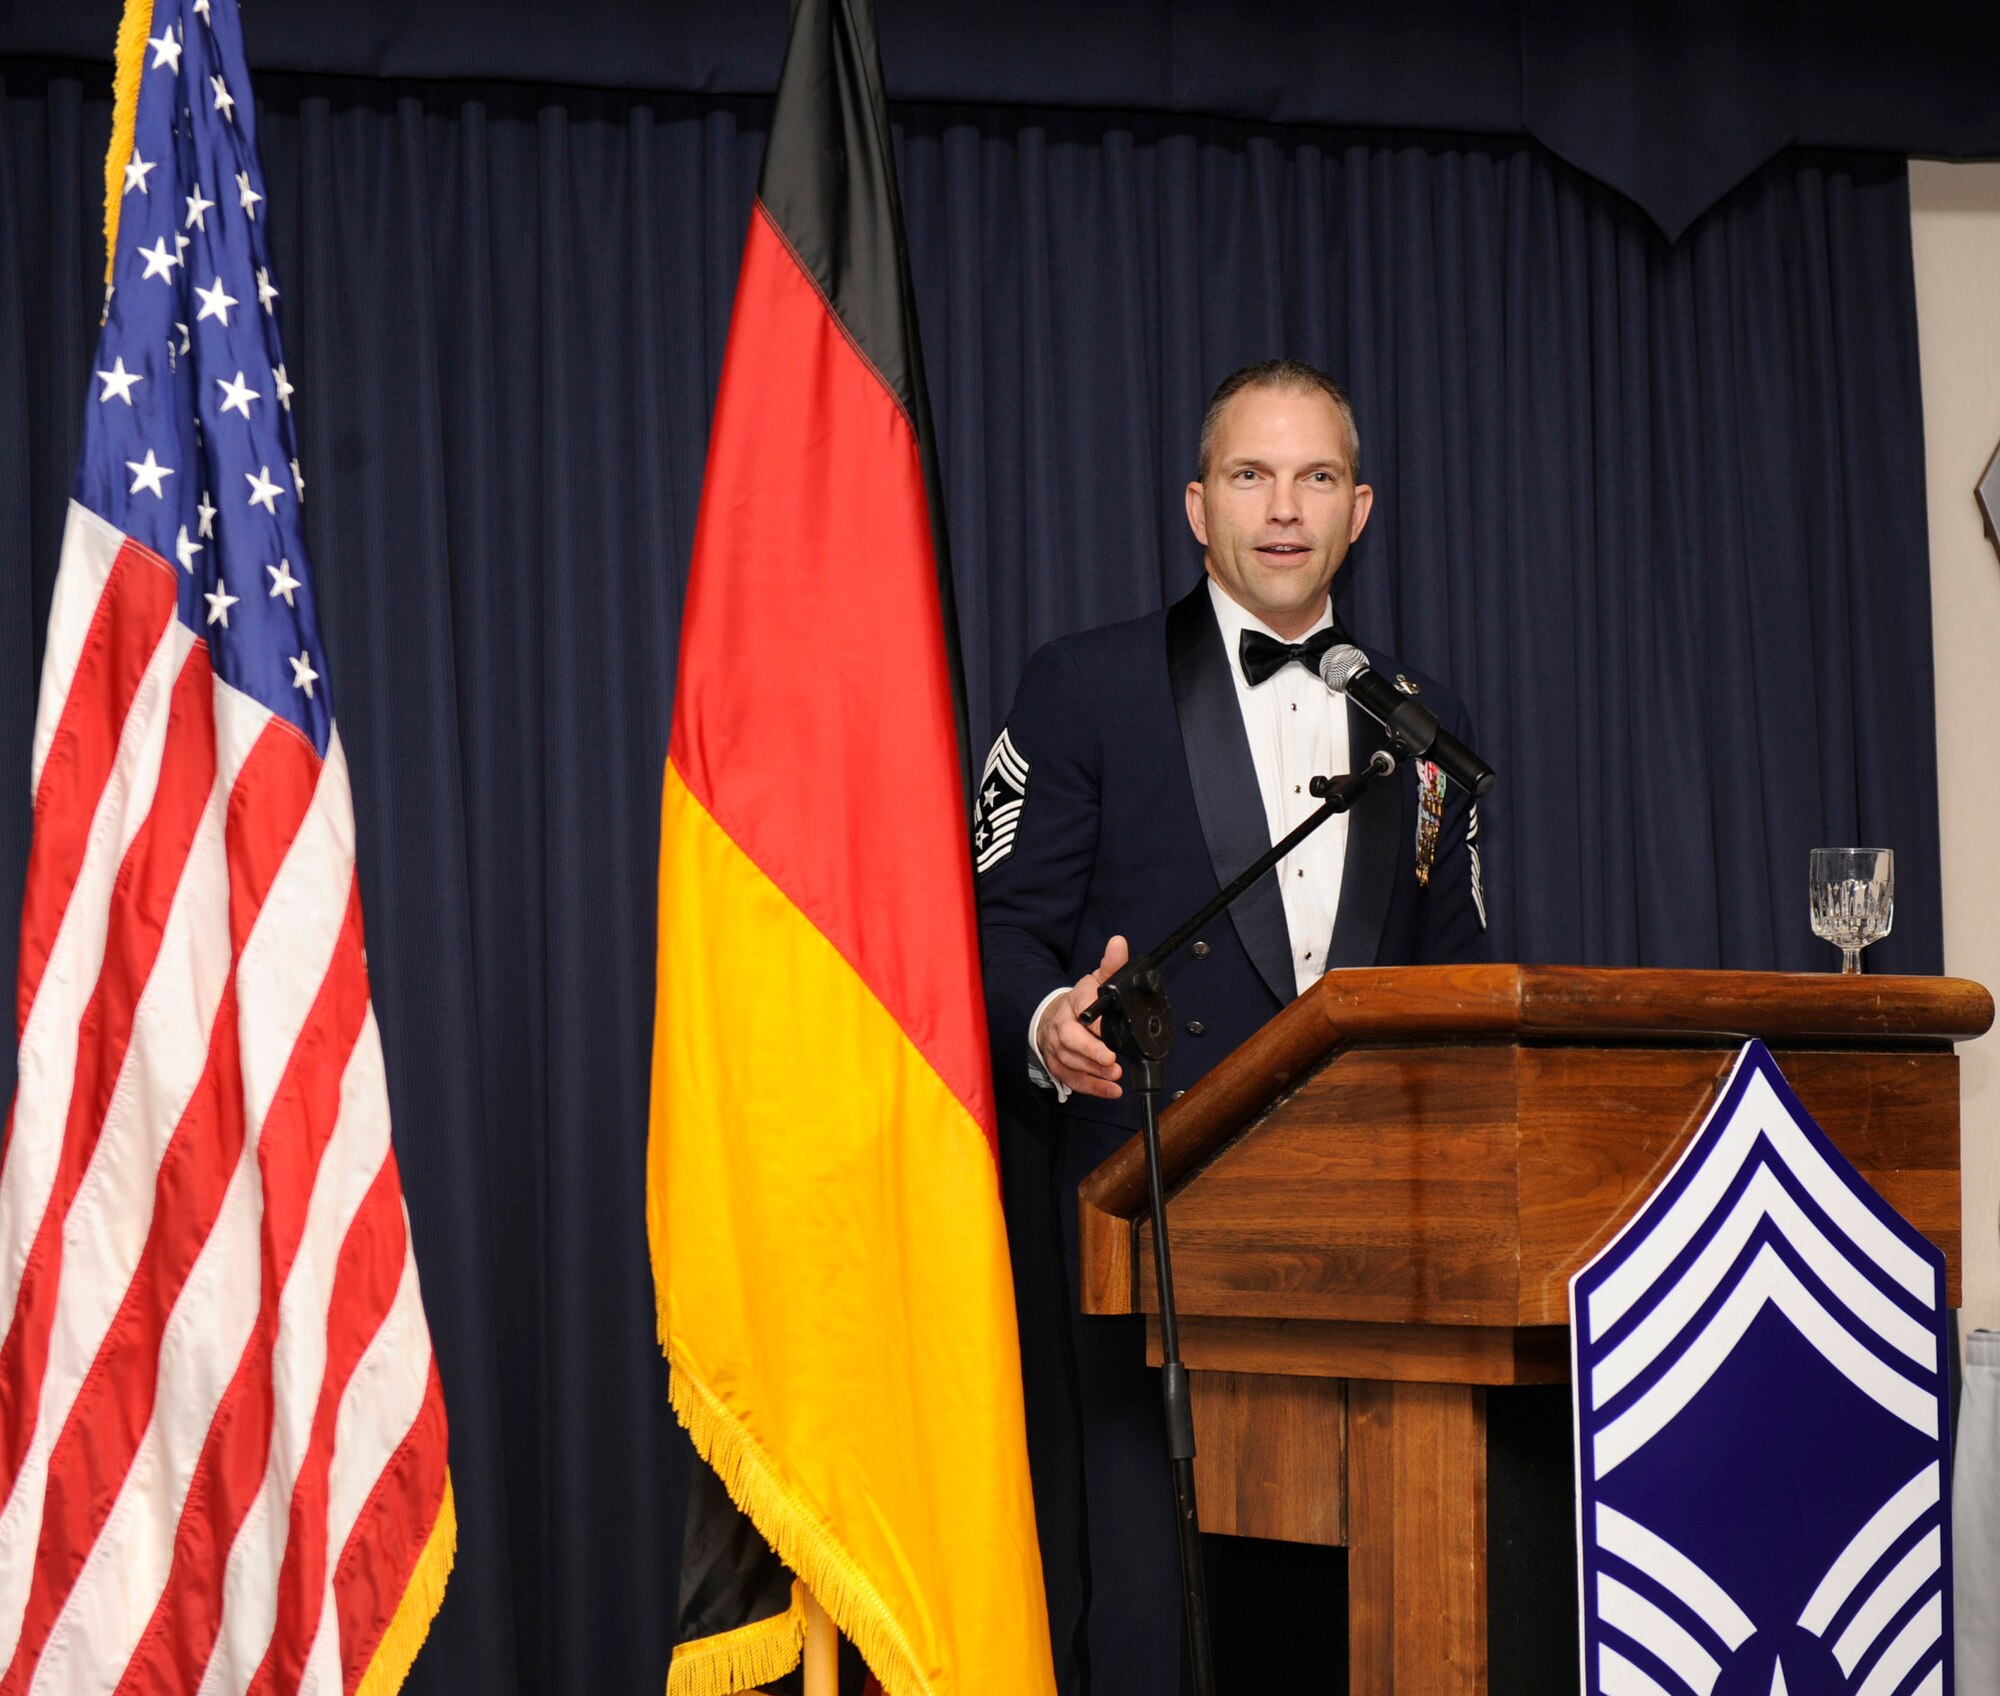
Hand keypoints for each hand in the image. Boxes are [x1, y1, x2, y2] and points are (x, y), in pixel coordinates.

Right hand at [1035, 935, 1128, 1099]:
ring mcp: (1058, 1047)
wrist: (1055, 1017)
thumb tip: (1119, 943)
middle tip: (1110, 1058)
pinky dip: (1092, 1088)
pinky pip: (1073, 1080)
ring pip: (1071, 1061)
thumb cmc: (1083, 1001)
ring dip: (1094, 1071)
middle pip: (1071, 1039)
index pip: (1081, 1006)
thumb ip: (1112, 965)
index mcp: (1074, 1001)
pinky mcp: (1059, 1065)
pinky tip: (1111, 1090)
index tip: (1106, 1027)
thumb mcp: (1098, 979)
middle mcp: (1063, 1025)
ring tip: (1115, 1075)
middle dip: (1090, 1051)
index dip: (1094, 1020)